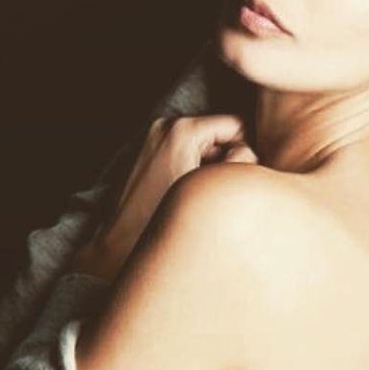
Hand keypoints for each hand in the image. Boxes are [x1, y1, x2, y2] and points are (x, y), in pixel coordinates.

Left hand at [69, 114, 257, 281]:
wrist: (119, 244)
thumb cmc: (163, 222)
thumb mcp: (211, 190)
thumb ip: (240, 165)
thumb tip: (249, 154)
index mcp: (183, 130)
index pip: (237, 125)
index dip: (244, 152)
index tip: (232, 179)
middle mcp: (166, 125)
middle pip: (220, 134)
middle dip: (225, 160)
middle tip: (213, 191)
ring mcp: (154, 136)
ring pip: (204, 144)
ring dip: (209, 166)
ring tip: (195, 195)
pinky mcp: (148, 150)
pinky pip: (186, 152)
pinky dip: (192, 168)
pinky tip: (182, 193)